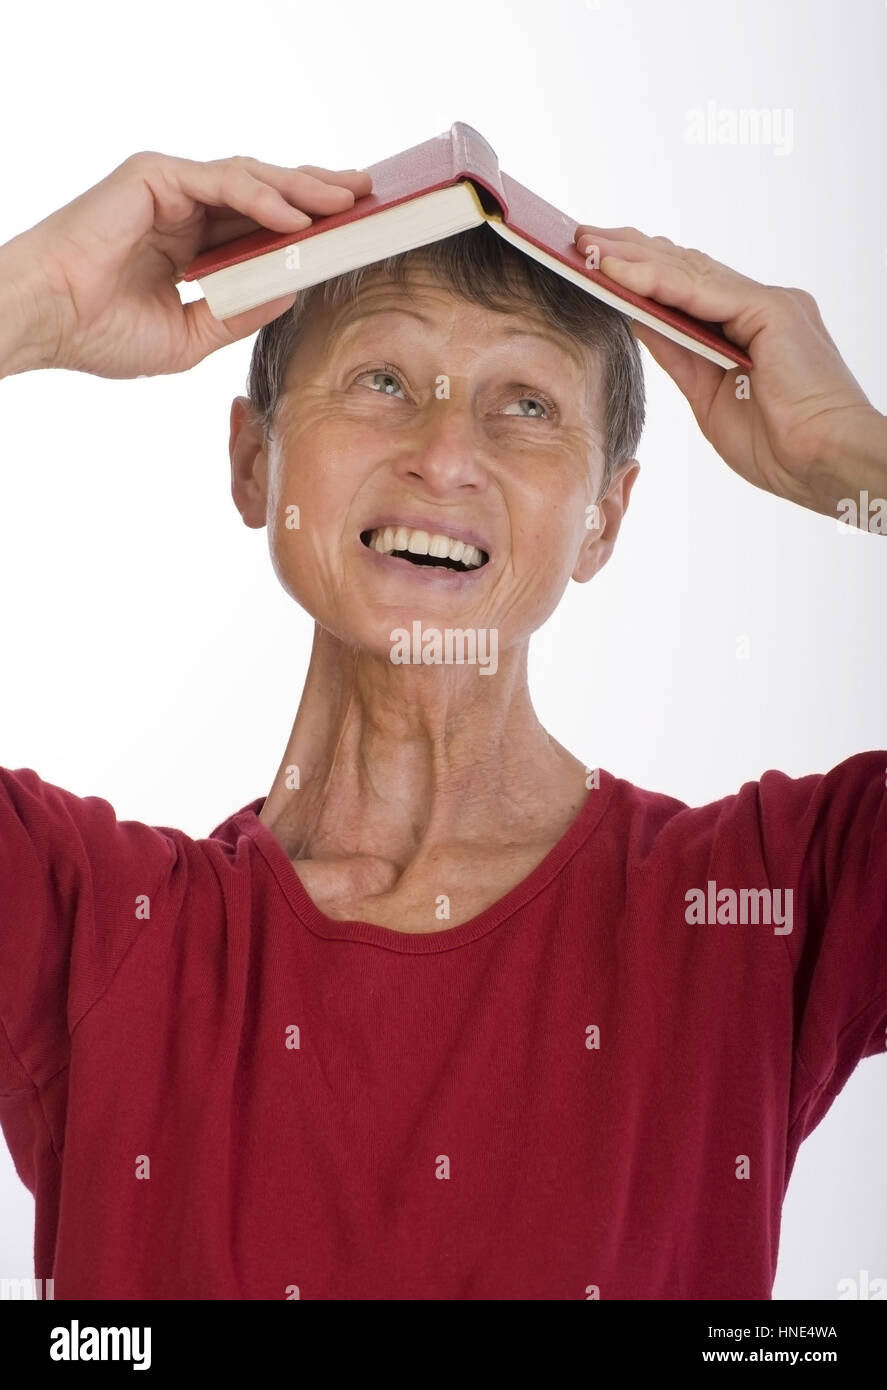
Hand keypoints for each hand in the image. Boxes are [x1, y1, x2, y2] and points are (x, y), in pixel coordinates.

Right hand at [0, 153, 371, 378]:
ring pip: (251, 178)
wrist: (48, 324)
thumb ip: (240, 312)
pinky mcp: (153, 175)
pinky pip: (221, 180)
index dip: (307, 224)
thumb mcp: (192, 336)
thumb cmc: (101, 334)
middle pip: (266, 193)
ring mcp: (169, 189)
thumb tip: (294, 292)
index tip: (352, 230)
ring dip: (301, 188)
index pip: (261, 225)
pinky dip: (260, 197)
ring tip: (344, 203)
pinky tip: (294, 217)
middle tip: (366, 198)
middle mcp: (184, 211)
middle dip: (318, 193)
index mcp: (192, 245)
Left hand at [574, 225, 882, 516]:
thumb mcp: (708, 398)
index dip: (640, 271)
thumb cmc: (779, 447)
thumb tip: (639, 321)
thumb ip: (679, 356)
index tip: (595, 261)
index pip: (686, 286)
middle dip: (629, 251)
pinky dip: (654, 279)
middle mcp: (761, 305)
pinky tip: (616, 271)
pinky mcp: (771, 309)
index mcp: (751, 326)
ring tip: (585, 245)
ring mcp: (768, 303)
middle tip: (579, 237)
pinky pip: (700, 289)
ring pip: (687, 271)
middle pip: (683, 268)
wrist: (824, 464)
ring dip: (631, 257)